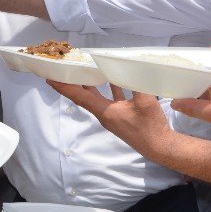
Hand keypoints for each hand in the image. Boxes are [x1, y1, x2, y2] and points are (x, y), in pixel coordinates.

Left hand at [46, 81, 175, 161]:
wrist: (159, 146)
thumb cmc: (150, 126)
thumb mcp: (145, 101)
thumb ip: (136, 82)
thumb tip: (131, 65)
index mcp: (105, 112)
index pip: (80, 97)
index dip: (65, 88)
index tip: (50, 79)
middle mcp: (105, 114)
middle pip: (84, 96)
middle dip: (74, 83)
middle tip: (64, 70)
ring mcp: (113, 116)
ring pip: (97, 97)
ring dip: (90, 85)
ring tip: (84, 70)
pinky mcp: (122, 116)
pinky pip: (111, 99)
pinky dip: (110, 88)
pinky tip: (113, 78)